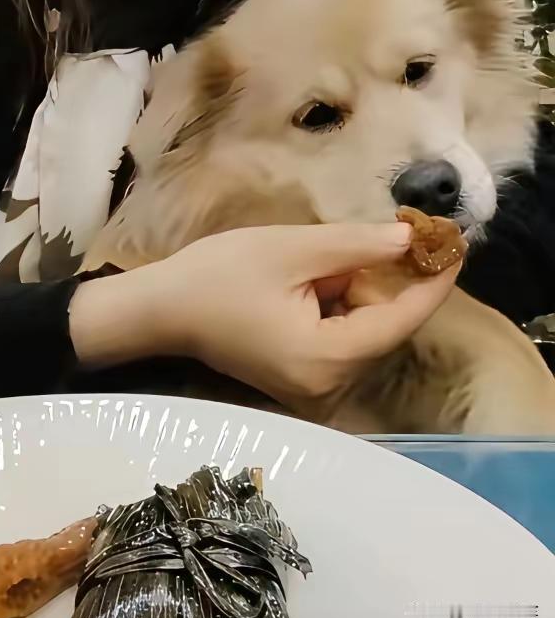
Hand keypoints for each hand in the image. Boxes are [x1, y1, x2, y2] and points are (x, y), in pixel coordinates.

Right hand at [68, 222, 460, 405]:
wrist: (161, 309)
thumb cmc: (218, 276)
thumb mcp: (292, 249)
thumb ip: (356, 246)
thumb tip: (409, 238)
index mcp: (327, 359)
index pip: (400, 320)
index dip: (432, 282)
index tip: (456, 245)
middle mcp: (328, 384)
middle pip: (383, 326)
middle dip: (393, 278)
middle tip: (405, 231)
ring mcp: (313, 385)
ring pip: (364, 329)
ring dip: (365, 287)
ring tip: (345, 248)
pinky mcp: (301, 375)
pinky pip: (342, 336)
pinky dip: (346, 302)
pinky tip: (327, 272)